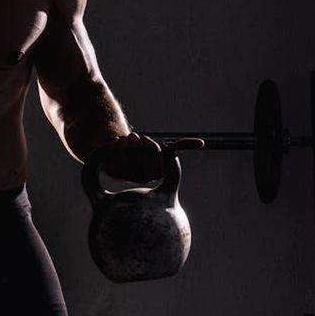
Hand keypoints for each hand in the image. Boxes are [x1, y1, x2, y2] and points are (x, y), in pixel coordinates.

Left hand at [88, 133, 203, 183]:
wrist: (119, 152)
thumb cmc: (143, 151)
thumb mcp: (162, 147)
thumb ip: (181, 146)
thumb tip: (202, 144)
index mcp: (156, 173)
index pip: (157, 153)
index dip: (151, 144)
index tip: (147, 140)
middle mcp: (142, 179)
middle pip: (142, 152)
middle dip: (138, 140)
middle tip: (134, 136)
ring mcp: (127, 177)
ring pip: (128, 153)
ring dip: (127, 141)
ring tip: (125, 139)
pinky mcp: (113, 172)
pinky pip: (115, 155)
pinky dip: (115, 146)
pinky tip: (116, 145)